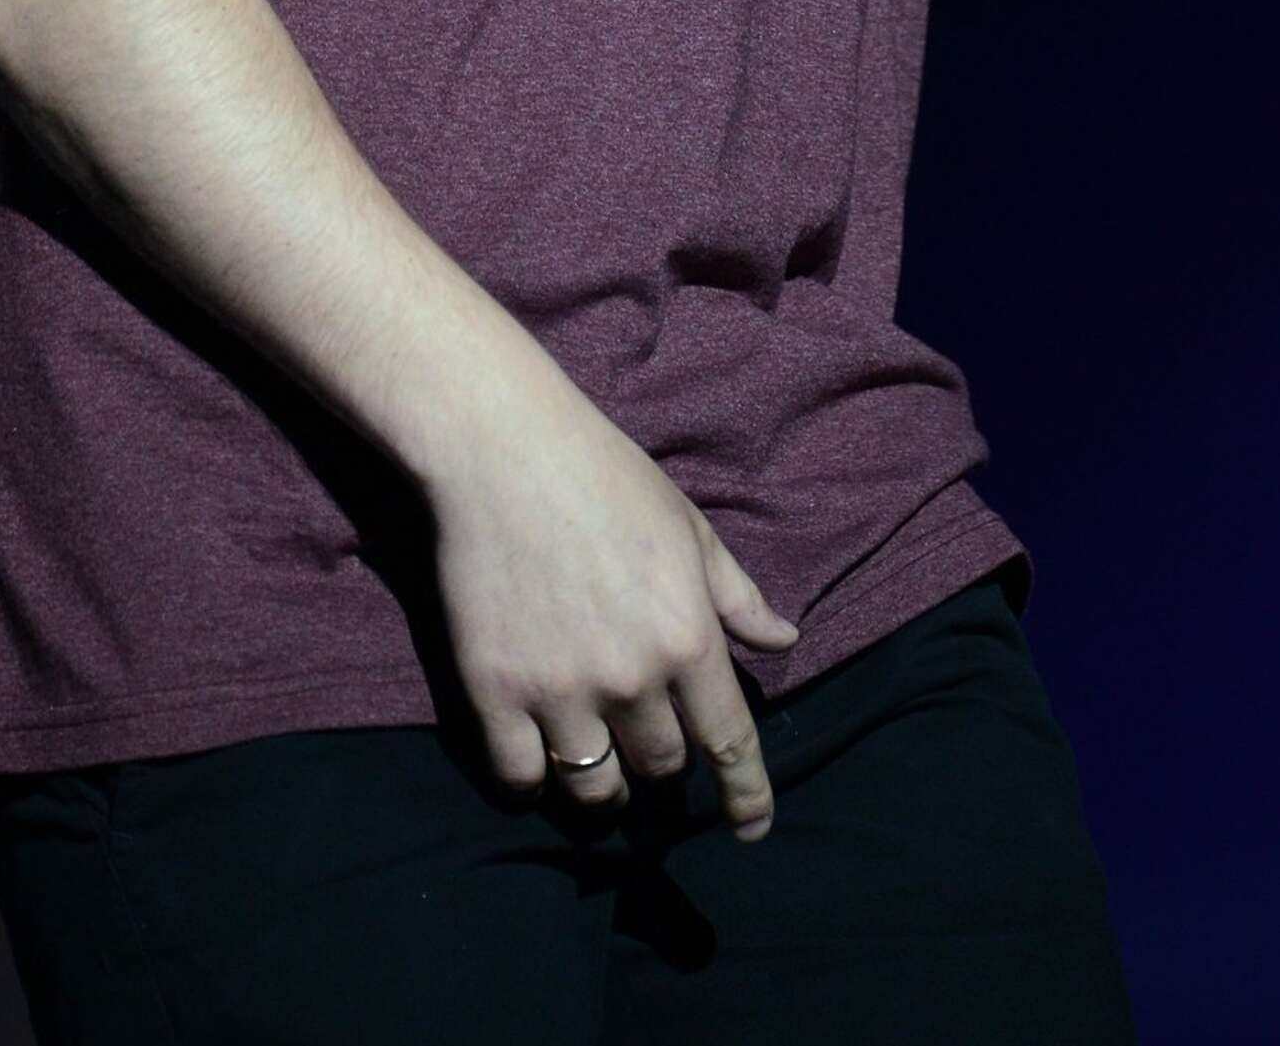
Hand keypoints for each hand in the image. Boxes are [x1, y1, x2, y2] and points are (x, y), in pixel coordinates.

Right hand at [424, 371, 800, 840]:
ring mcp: (559, 691)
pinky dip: (535, 782)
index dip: (746, 796)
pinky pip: (521, 778)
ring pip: (595, 788)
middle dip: (665, 767)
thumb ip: (737, 596)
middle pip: (662, 767)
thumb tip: (784, 641)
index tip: (752, 830)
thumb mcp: (689, 528)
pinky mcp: (495, 693)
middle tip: (651, 749)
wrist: (502, 449)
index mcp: (687, 637)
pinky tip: (540, 762)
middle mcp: (631, 678)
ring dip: (605, 792)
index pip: (730, 743)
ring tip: (601, 776)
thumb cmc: (605, 477)